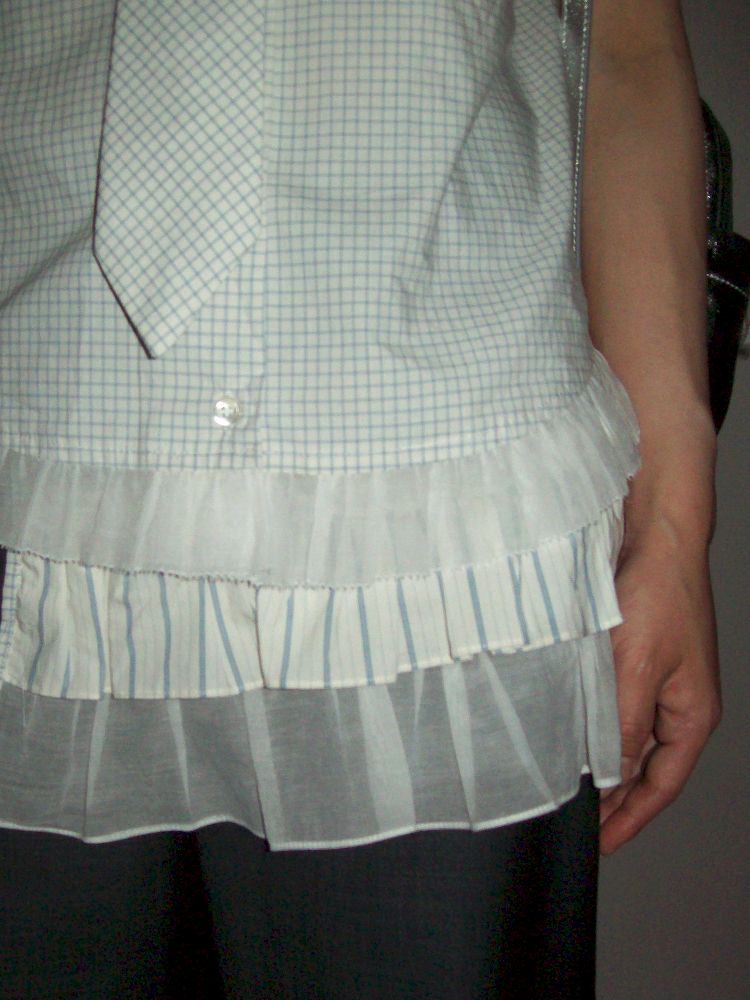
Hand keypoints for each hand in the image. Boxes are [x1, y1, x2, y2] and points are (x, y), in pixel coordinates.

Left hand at [598, 507, 721, 855]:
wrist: (653, 533)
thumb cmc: (660, 593)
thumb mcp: (637, 669)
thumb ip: (621, 725)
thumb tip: (610, 777)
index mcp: (692, 714)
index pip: (661, 784)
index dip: (631, 818)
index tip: (600, 843)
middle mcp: (677, 702)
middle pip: (645, 766)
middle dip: (615, 799)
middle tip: (579, 823)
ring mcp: (656, 679)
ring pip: (626, 736)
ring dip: (600, 761)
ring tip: (567, 787)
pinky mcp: (634, 657)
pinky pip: (613, 704)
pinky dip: (592, 724)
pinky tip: (565, 732)